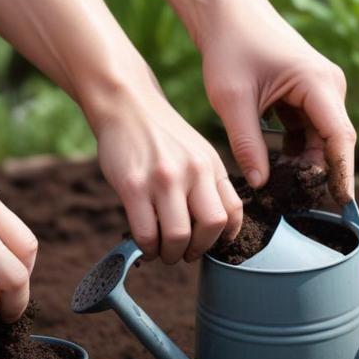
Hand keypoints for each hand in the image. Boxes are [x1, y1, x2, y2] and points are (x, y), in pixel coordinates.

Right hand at [91, 87, 242, 263]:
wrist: (126, 104)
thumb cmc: (161, 134)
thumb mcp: (197, 151)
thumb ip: (208, 182)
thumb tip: (216, 226)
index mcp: (211, 165)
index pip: (232, 211)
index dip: (226, 237)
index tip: (212, 243)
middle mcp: (192, 171)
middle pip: (211, 227)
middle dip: (198, 250)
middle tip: (185, 254)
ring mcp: (163, 179)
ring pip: (177, 236)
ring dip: (171, 254)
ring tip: (163, 252)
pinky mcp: (133, 186)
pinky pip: (145, 232)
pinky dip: (147, 248)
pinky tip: (146, 246)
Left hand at [200, 11, 356, 204]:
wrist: (228, 13)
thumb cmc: (230, 47)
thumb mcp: (232, 99)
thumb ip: (247, 143)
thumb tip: (261, 185)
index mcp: (318, 83)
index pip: (339, 136)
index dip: (342, 171)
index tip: (342, 202)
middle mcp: (329, 86)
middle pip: (333, 141)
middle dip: (318, 173)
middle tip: (294, 204)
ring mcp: (322, 90)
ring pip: (321, 139)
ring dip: (304, 163)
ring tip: (279, 189)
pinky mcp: (310, 94)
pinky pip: (310, 130)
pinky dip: (296, 150)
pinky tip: (275, 167)